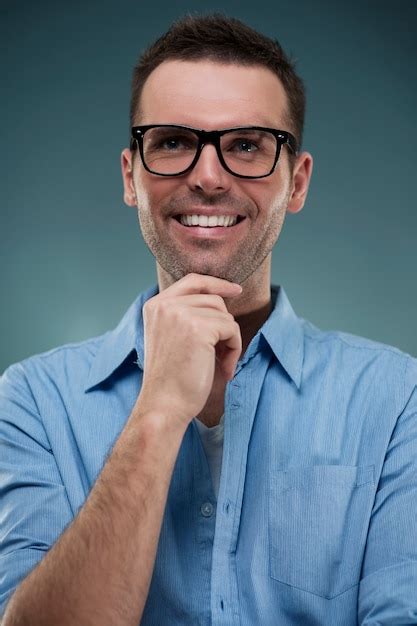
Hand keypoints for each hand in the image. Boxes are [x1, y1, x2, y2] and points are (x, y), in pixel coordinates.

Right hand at [136, 273, 241, 428]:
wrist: (164, 405)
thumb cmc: (171, 379)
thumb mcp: (171, 337)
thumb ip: (186, 315)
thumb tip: (222, 300)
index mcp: (155, 306)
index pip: (192, 281)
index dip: (216, 283)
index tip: (235, 290)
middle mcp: (165, 305)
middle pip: (213, 300)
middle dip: (223, 326)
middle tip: (220, 356)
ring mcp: (181, 314)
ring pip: (225, 315)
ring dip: (229, 341)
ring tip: (220, 364)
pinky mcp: (199, 328)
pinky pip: (231, 329)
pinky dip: (234, 350)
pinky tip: (224, 369)